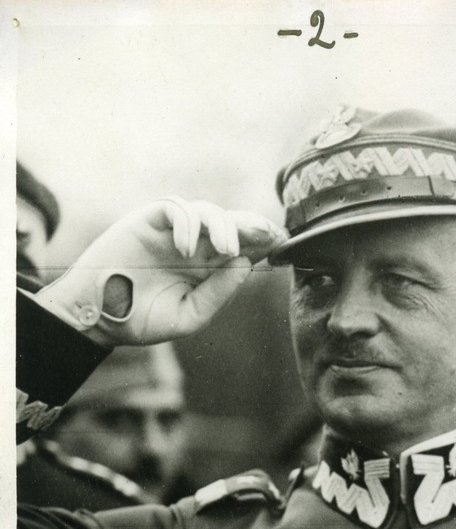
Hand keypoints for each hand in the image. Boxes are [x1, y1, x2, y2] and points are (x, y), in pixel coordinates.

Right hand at [36, 197, 287, 346]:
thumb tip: (245, 263)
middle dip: (252, 226)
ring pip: (206, 211)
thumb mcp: (189, 316)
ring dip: (221, 225)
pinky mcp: (148, 220)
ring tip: (223, 249)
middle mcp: (193, 246)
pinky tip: (184, 249)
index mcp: (206, 269)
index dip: (262, 242)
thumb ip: (218, 293)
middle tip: (269, 234)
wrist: (99, 316)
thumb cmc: (141, 320)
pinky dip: (185, 223)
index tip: (283, 244)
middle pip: (230, 224)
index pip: (241, 247)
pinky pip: (174, 207)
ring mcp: (171, 232)